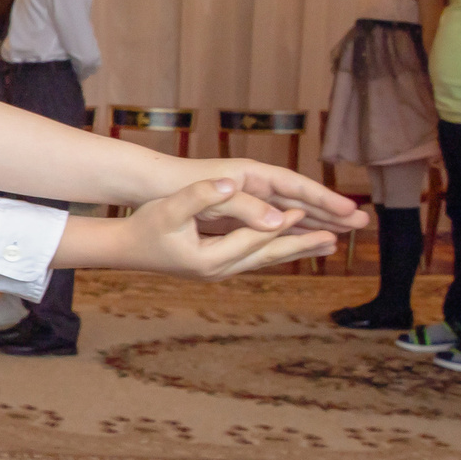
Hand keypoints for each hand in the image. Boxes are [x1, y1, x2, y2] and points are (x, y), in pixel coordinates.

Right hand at [110, 179, 342, 278]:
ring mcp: (220, 272)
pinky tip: (292, 246)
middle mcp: (219, 271)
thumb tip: (232, 186)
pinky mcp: (218, 267)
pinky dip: (278, 250)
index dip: (281, 223)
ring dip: (297, 250)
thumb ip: (203, 195)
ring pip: (266, 260)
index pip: (255, 238)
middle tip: (336, 237)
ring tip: (328, 245)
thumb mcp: (171, 207)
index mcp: (210, 260)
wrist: (124, 249)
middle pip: (269, 255)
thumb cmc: (145, 225)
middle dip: (302, 244)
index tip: (305, 210)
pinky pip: (256, 258)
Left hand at [183, 158, 369, 233]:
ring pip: (293, 211)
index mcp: (255, 176)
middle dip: (331, 211)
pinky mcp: (243, 212)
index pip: (298, 187)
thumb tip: (279, 222)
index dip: (325, 200)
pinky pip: (277, 222)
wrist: (154, 188)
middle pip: (302, 198)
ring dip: (319, 222)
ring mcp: (252, 198)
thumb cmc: (180, 188)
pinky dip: (295, 231)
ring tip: (346, 233)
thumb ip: (245, 207)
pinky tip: (310, 241)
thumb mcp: (212, 197)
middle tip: (363, 224)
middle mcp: (258, 184)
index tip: (349, 210)